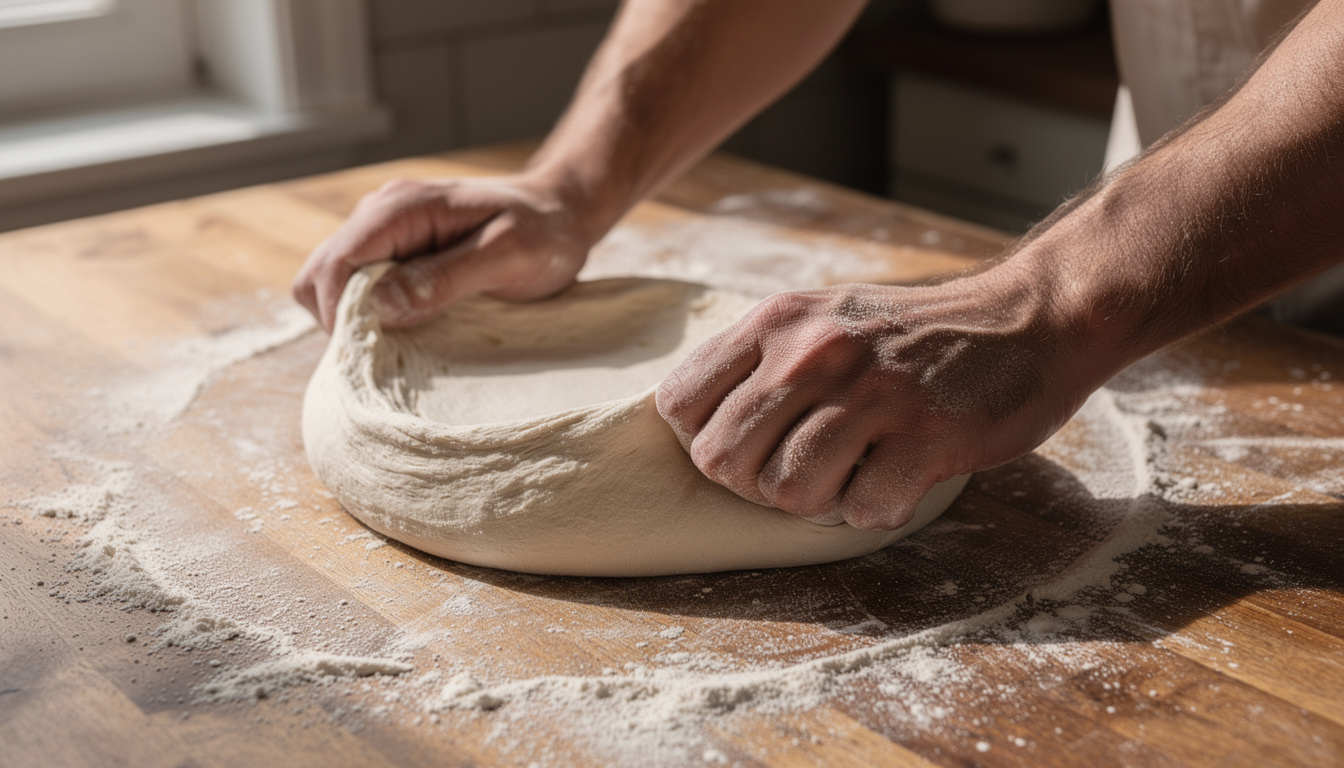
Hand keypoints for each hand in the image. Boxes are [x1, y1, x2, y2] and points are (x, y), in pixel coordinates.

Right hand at [292, 175, 594, 331]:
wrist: (563, 211)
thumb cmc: (545, 232)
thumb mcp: (508, 256)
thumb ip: (444, 278)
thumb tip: (379, 306)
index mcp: (402, 207)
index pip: (335, 265)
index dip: (342, 315)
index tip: (376, 351)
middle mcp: (381, 214)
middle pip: (319, 277)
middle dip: (341, 321)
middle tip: (391, 353)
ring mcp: (384, 233)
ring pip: (332, 287)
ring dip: (356, 321)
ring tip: (405, 343)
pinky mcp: (394, 253)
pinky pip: (358, 290)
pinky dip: (372, 316)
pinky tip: (411, 330)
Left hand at [655, 270, 1095, 528]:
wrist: (1028, 320)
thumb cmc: (910, 334)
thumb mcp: (820, 316)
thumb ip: (758, 360)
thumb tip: (691, 424)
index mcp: (778, 321)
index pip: (678, 404)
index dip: (704, 438)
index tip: (750, 441)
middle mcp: (814, 352)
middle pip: (723, 461)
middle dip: (755, 483)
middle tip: (804, 468)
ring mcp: (871, 394)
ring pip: (786, 494)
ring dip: (818, 501)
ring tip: (855, 470)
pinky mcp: (926, 437)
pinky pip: (861, 512)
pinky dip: (877, 508)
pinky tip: (900, 475)